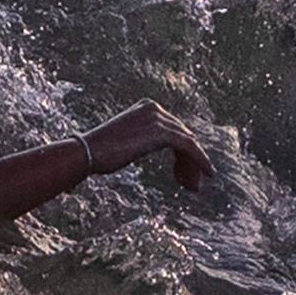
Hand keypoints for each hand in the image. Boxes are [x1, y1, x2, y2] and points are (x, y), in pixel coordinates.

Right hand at [81, 102, 210, 190]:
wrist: (88, 153)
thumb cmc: (97, 153)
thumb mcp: (122, 142)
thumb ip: (137, 141)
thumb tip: (130, 149)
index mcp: (146, 107)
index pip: (173, 130)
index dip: (182, 153)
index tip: (181, 175)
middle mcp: (154, 108)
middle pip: (183, 136)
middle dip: (188, 161)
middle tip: (192, 185)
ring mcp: (159, 118)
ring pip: (188, 144)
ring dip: (193, 166)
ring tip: (194, 187)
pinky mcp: (162, 132)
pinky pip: (189, 147)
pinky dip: (200, 161)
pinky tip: (207, 175)